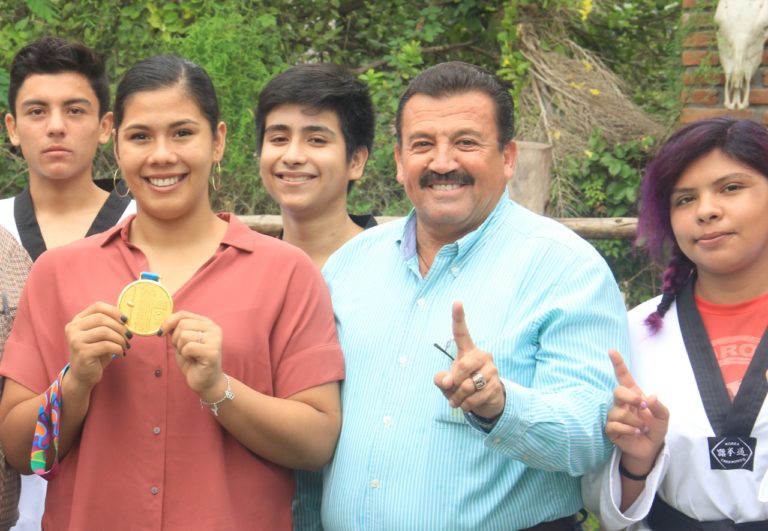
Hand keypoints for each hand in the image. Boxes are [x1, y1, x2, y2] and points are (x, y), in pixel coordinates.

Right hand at [64, 302, 129, 392]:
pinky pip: (106, 345)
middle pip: (102, 318)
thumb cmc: (96, 353)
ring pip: (105, 331)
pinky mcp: (82, 353)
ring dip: (120, 339)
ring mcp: (75, 340)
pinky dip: (118, 348)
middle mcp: (73, 328)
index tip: (126, 320)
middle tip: (129, 336)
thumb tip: (126, 318)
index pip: (97, 307)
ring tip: (125, 346)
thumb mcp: (101, 336)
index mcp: (78, 320)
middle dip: (120, 327)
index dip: (114, 311)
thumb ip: (108, 324)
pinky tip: (121, 353)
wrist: (83, 376)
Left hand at [162, 311, 224, 399]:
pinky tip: (193, 360)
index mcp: (207, 323)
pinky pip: (188, 348)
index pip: (183, 314)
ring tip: (189, 355)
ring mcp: (215, 339)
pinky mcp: (212, 352)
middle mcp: (213, 328)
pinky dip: (185, 355)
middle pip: (182, 324)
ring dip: (181, 348)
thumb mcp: (182, 342)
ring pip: (184, 335)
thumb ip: (176, 329)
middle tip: (182, 350)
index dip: (168, 322)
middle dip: (176, 339)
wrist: (205, 382)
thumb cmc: (193, 361)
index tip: (161, 333)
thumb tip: (163, 322)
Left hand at [433, 301, 504, 419]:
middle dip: (452, 382)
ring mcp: (492, 371)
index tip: (456, 302)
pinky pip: (474, 398)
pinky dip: (465, 405)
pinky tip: (466, 404)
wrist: (486, 401)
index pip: (462, 332)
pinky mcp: (496, 386)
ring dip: (457, 397)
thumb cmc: (462, 386)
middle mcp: (482, 356)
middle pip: (462, 366)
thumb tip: (447, 381)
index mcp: (468, 351)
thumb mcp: (447, 382)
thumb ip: (441, 379)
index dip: (458, 317)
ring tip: (458, 399)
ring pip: (466, 386)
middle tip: (450, 389)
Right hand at [606, 349, 668, 474]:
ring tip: (642, 427)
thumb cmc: (655, 428)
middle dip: (630, 397)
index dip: (617, 363)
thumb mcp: (663, 417)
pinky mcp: (610, 429)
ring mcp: (614, 415)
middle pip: (617, 391)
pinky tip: (636, 432)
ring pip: (618, 412)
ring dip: (635, 421)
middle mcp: (622, 403)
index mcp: (633, 394)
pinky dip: (629, 429)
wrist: (649, 448)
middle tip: (643, 406)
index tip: (611, 350)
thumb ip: (659, 406)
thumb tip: (651, 397)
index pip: (623, 376)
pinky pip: (615, 425)